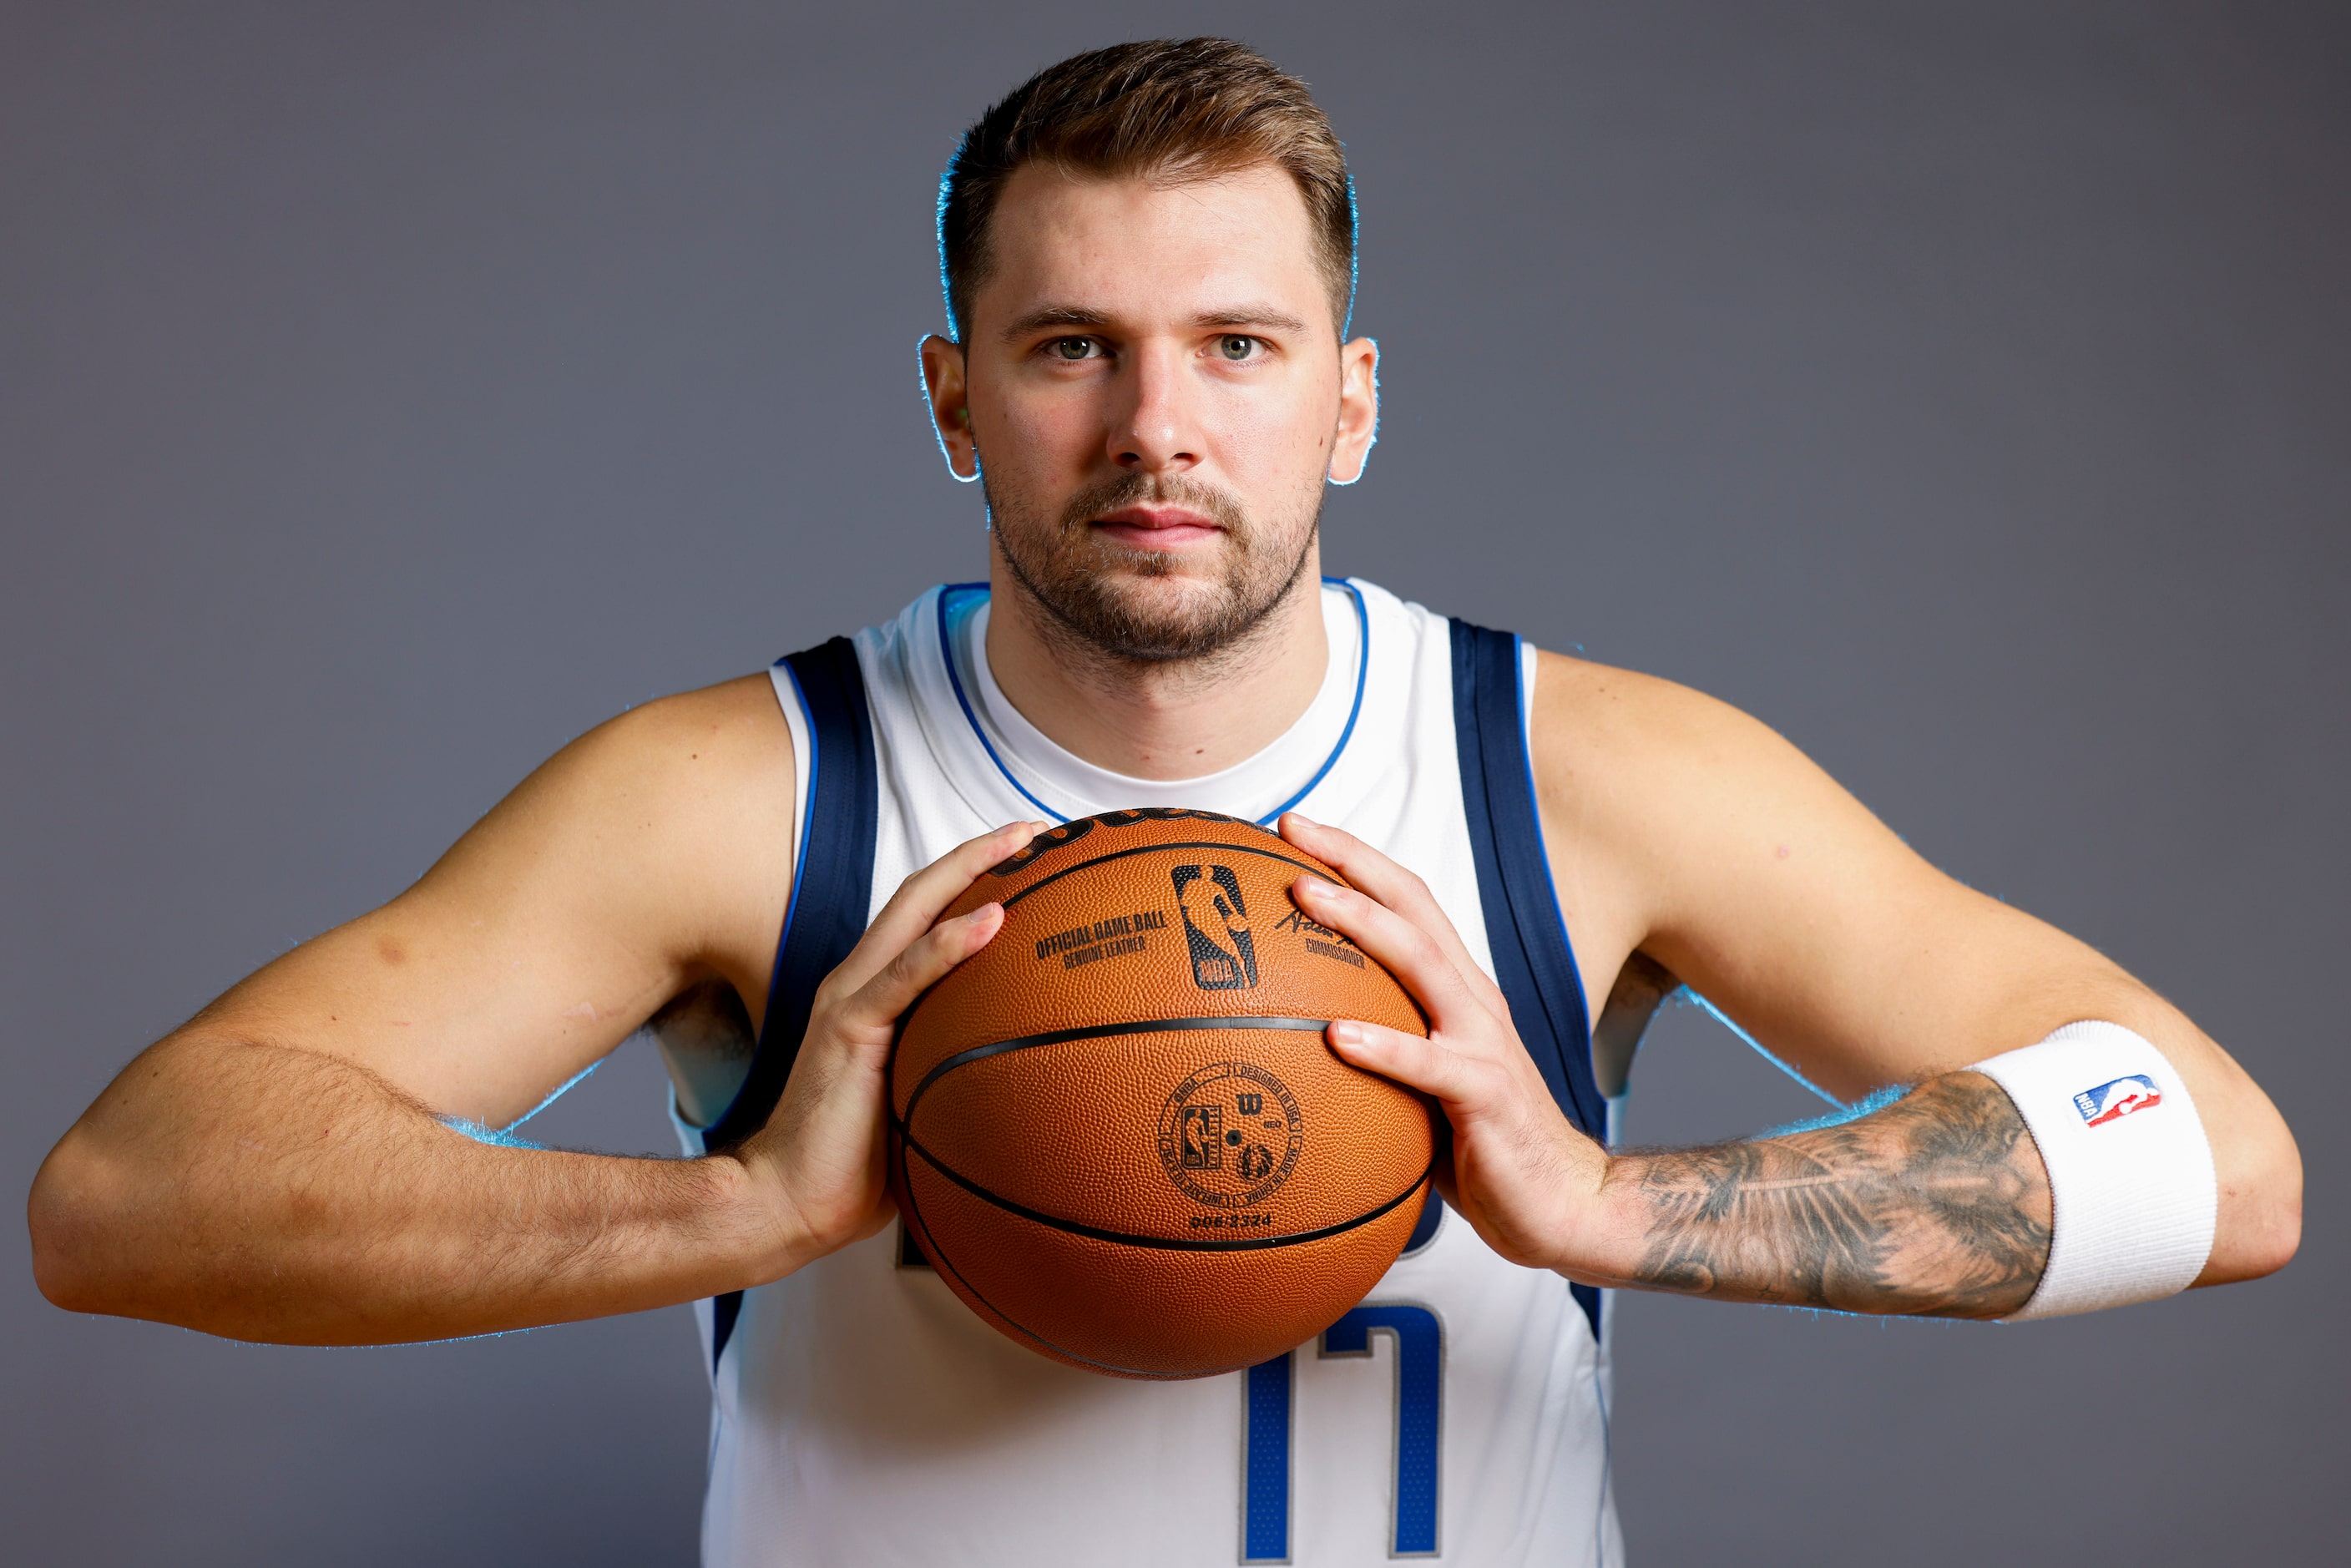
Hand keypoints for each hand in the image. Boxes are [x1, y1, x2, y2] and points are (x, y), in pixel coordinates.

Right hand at [728, 820, 1040, 1277]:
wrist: (786, 1200)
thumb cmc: (852, 1165)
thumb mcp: (919, 1105)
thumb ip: (955, 1076)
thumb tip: (1026, 1085)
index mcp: (872, 996)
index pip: (924, 918)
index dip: (971, 879)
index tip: (1028, 858)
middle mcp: (857, 983)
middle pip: (921, 895)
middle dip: (979, 854)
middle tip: (1035, 829)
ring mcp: (850, 1001)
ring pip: (914, 915)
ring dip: (970, 873)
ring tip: (1023, 847)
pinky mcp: (849, 1030)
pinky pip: (906, 976)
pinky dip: (950, 943)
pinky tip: (992, 920)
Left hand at [1278, 813, 1608, 1273]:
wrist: (1563, 1205)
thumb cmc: (1483, 1150)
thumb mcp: (1419, 1092)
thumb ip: (1372, 1061)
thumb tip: (1286, 1051)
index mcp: (1456, 993)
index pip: (1407, 905)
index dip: (1354, 860)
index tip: (1293, 829)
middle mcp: (1473, 1002)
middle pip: (1413, 908)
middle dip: (1351, 862)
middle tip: (1289, 831)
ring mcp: (1484, 1043)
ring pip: (1423, 963)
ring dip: (1362, 924)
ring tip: (1305, 899)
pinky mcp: (1489, 1094)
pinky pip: (1431, 1065)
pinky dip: (1385, 1047)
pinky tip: (1338, 1037)